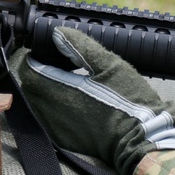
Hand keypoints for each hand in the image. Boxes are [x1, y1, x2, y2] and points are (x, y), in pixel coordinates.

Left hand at [16, 27, 174, 174]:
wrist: (145, 140)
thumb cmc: (131, 102)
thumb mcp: (111, 66)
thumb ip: (80, 47)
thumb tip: (58, 34)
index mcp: (59, 91)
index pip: (29, 69)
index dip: (37, 57)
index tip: (52, 52)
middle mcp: (50, 112)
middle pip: (31, 86)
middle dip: (43, 73)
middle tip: (64, 66)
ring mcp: (56, 129)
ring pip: (39, 102)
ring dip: (49, 90)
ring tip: (73, 83)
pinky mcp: (64, 140)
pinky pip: (50, 118)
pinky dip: (58, 107)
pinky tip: (79, 103)